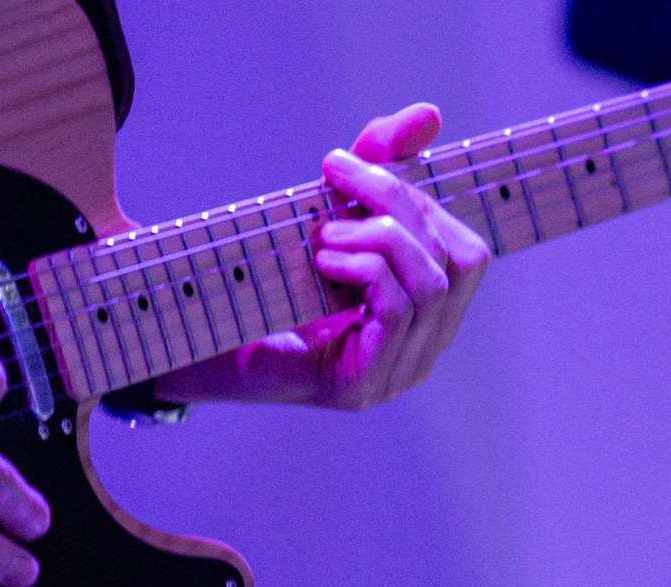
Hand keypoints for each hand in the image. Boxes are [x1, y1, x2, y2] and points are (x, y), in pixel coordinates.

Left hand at [157, 103, 489, 407]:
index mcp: (428, 316)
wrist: (201, 350)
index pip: (469, 253)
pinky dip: (365, 270)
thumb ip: (377, 165)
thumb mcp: (331, 216)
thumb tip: (428, 115)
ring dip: (379, 238)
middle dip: (401, 205)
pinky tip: (322, 260)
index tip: (354, 167)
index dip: (424, 200)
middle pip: (459, 263)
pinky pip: (397, 310)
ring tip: (324, 232)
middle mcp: (425, 350)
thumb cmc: (267, 285)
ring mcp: (398, 375)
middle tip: (336, 179)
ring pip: (432, 284)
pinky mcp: (362, 388)